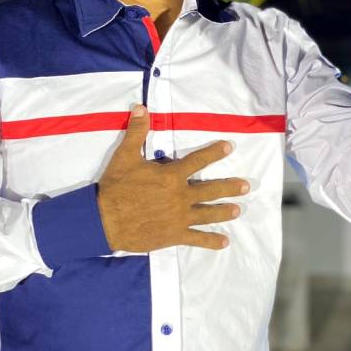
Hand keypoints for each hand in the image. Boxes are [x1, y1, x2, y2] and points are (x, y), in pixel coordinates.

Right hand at [96, 104, 249, 252]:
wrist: (105, 220)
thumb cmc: (116, 187)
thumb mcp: (125, 156)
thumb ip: (136, 132)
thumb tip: (142, 108)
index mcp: (171, 176)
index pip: (198, 161)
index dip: (215, 152)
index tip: (229, 147)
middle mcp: (181, 197)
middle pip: (211, 190)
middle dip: (230, 187)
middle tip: (245, 185)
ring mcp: (179, 218)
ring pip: (208, 214)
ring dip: (224, 211)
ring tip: (237, 210)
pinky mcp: (174, 235)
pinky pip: (197, 239)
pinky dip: (211, 241)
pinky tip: (224, 242)